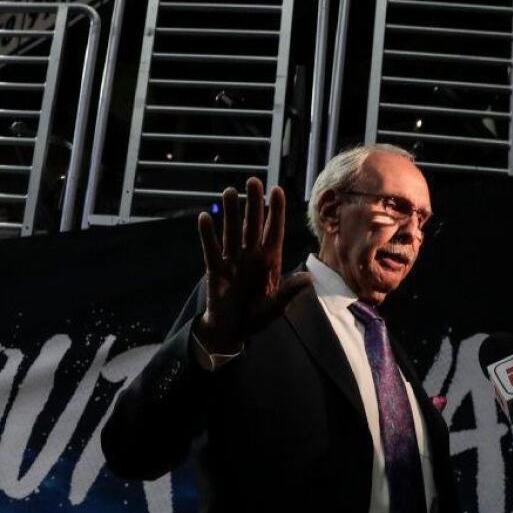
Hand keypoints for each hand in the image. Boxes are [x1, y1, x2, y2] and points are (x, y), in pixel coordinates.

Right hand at [194, 177, 311, 352]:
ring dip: (231, 212)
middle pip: (253, 225)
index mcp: (269, 262)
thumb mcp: (276, 308)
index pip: (274, 231)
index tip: (277, 190)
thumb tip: (308, 278)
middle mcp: (251, 256)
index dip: (276, 211)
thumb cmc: (256, 318)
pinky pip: (211, 249)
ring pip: (232, 231)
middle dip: (254, 203)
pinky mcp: (215, 270)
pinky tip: (205, 217)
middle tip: (253, 181)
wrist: (232, 331)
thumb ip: (289, 292)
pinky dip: (208, 235)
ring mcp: (233, 261)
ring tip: (229, 191)